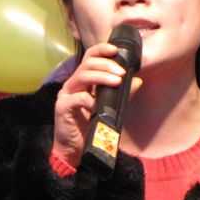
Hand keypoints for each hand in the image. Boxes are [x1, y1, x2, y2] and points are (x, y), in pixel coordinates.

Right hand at [53, 42, 141, 167]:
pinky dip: (89, 99)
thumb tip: (138, 81)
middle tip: (121, 73)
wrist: (75, 149)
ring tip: (117, 82)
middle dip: (106, 65)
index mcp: (83, 81)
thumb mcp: (110, 108)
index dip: (101, 50)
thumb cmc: (91, 127)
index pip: (90, 58)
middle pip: (87, 64)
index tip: (116, 49)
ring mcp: (66, 94)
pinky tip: (98, 105)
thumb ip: (122, 94)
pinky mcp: (62, 107)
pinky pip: (76, 98)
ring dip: (101, 77)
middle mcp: (73, 84)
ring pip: (82, 76)